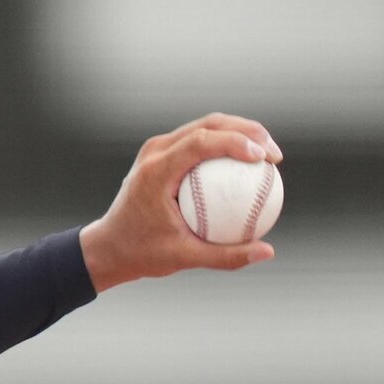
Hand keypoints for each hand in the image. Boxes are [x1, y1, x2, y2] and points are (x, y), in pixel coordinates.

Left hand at [79, 113, 282, 292]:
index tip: (264, 158)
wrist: (108, 247)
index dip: (236, 141)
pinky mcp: (160, 154)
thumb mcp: (183, 258)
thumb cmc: (142, 254)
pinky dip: (224, 146)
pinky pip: (198, 141)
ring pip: (205, 126)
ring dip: (239, 133)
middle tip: (274, 154)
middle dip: (248, 131)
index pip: (200, 142)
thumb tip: (268, 252)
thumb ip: (226, 256)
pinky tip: (247, 165)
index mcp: (155, 172)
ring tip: (267, 154)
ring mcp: (155, 150)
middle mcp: (154, 153)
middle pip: (208, 125)